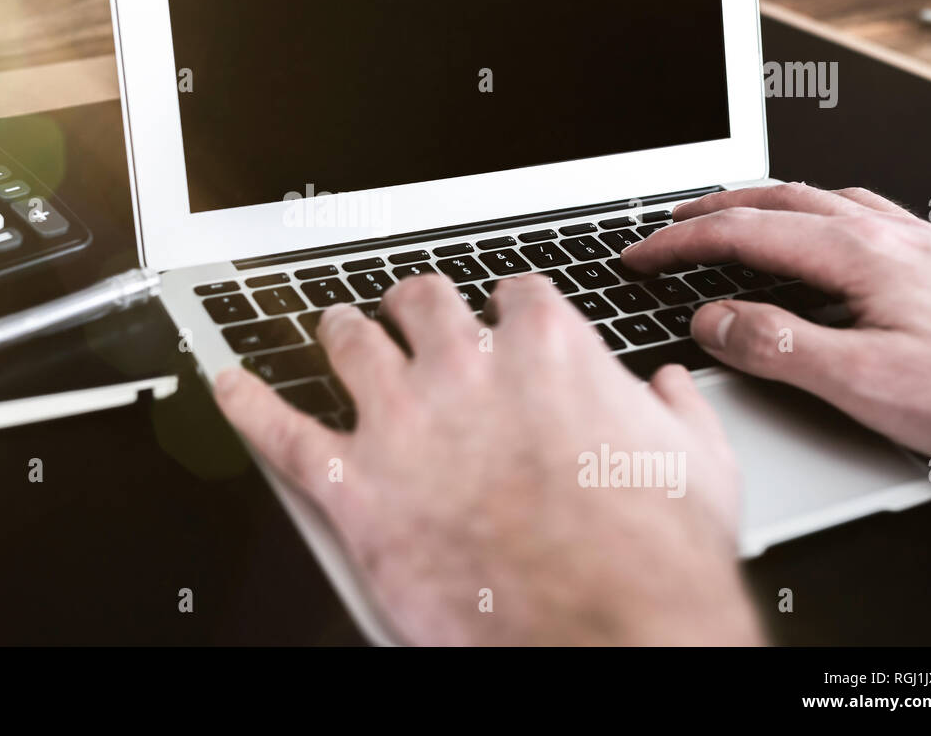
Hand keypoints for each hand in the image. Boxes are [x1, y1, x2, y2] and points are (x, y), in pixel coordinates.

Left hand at [214, 274, 761, 645]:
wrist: (610, 637)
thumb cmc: (655, 561)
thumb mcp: (700, 466)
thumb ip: (676, 411)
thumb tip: (669, 391)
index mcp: (546, 349)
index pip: (512, 294)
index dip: (505, 309)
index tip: (502, 323)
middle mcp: (464, 370)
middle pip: (421, 302)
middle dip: (416, 305)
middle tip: (411, 315)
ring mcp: (403, 423)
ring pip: (348, 343)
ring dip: (341, 331)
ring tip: (337, 330)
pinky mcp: (356, 487)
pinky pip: (278, 428)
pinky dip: (246, 404)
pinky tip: (230, 386)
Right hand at [623, 183, 930, 469]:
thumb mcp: (869, 384)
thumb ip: (780, 346)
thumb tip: (713, 319)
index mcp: (858, 255)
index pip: (742, 230)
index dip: (678, 241)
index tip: (639, 254)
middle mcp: (886, 235)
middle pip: (775, 198)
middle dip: (708, 208)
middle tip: (666, 226)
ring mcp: (917, 243)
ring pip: (818, 199)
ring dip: (759, 203)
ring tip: (728, 218)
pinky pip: (859, 213)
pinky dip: (813, 213)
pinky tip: (822, 234)